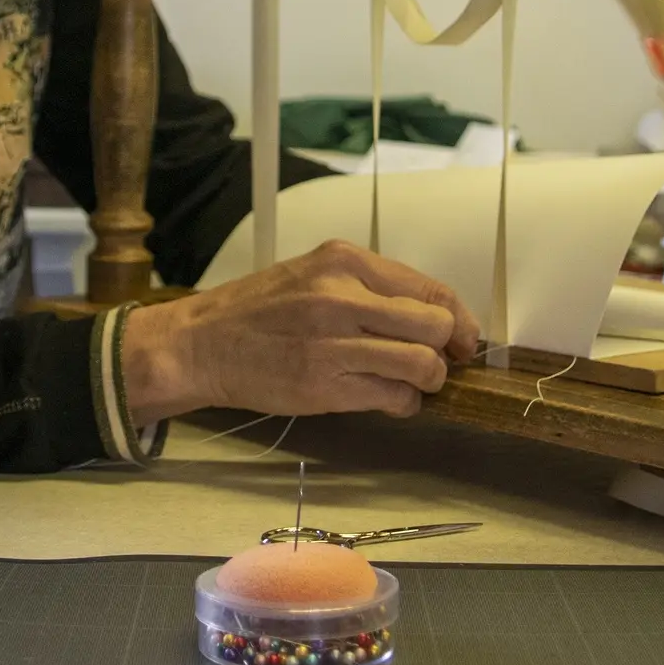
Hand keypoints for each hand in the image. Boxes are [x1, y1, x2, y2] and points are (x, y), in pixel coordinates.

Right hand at [119, 240, 478, 426]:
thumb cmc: (258, 310)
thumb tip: (429, 316)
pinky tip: (388, 399)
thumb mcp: (313, 275)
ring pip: (421, 365)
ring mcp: (334, 342)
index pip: (429, 288)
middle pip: (435, 325)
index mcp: (344, 261)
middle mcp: (343, 296)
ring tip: (410, 384)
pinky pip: (393, 397)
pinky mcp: (325, 386)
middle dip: (447, 351)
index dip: (458, 318)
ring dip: (427, 381)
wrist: (202, 343)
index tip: (461, 338)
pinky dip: (403, 403)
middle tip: (438, 364)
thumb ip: (367, 288)